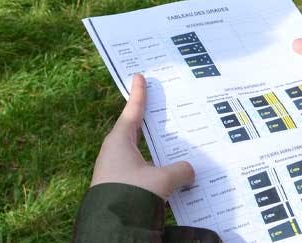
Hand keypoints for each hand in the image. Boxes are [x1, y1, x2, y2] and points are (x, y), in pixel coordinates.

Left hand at [90, 73, 194, 198]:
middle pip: (136, 131)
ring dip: (156, 151)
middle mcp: (114, 152)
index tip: (139, 76)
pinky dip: (154, 169)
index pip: (132, 111)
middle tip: (161, 107)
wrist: (111, 225)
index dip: (139, 94)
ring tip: (175, 146)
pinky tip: (170, 177)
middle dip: (151, 122)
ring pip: (140, 154)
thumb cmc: (132, 193)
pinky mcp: (118, 187)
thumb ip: (181, 171)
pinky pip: (140, 171)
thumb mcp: (162, 179)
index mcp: (119, 141)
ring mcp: (115, 170)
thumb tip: (190, 171)